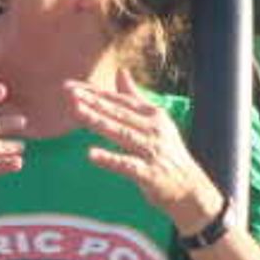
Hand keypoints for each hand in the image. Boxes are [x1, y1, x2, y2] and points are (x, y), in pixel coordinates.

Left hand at [71, 83, 218, 229]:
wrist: (190, 188)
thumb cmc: (167, 153)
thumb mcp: (154, 121)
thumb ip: (133, 97)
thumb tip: (120, 71)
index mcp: (152, 114)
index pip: (118, 100)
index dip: (93, 93)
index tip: (69, 87)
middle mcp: (153, 129)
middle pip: (118, 113)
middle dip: (93, 102)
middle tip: (69, 93)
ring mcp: (152, 150)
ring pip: (121, 133)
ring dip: (99, 122)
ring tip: (77, 112)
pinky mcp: (149, 173)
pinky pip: (127, 165)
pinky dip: (110, 159)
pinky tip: (91, 154)